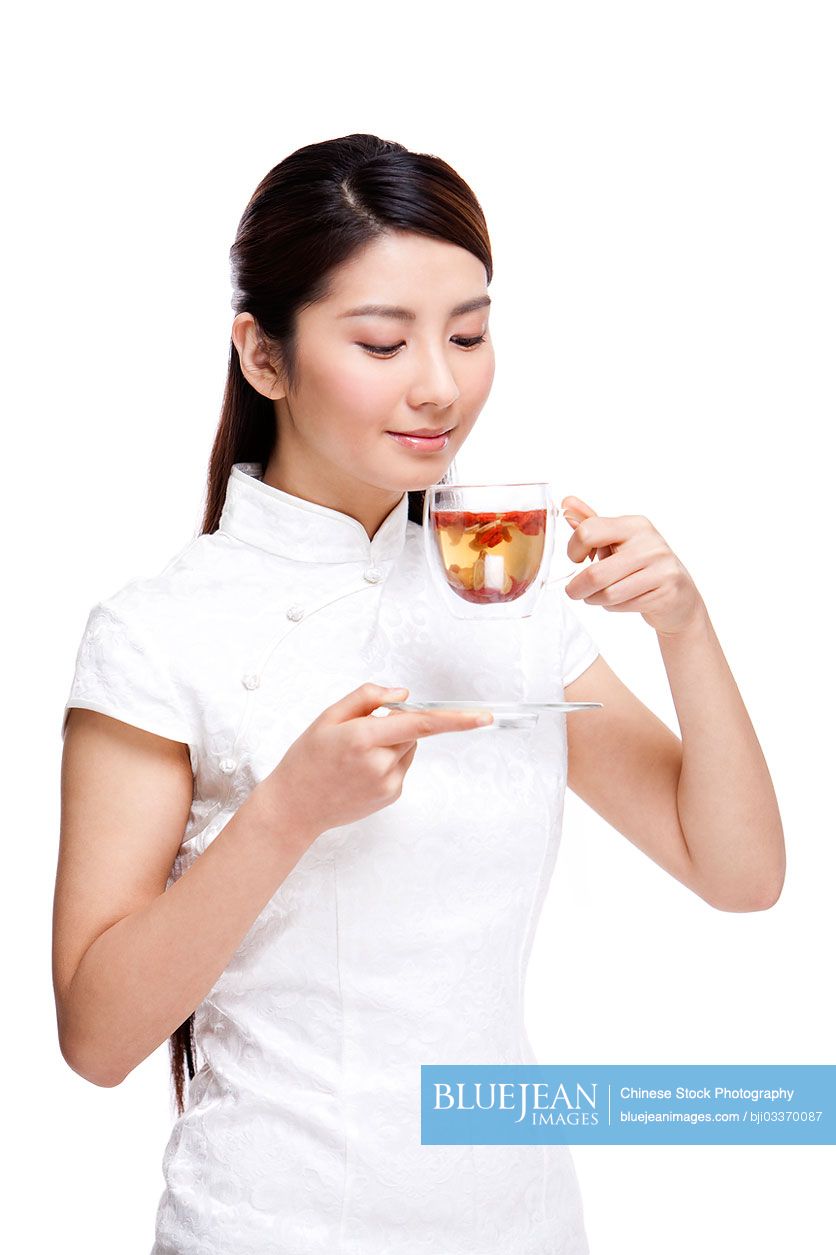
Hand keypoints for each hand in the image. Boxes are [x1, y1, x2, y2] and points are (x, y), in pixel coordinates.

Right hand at [259, 683, 491, 841]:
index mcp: (362, 738)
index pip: (419, 723)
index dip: (456, 720)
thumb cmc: (308, 759)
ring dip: (392, 744)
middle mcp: (379, 763)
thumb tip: (403, 694)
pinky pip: (402, 766)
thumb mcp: (327, 717)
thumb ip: (366, 697)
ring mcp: (388, 784)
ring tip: (357, 756)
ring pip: (408, 748)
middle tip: (359, 734)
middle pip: (412, 731)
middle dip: (395, 724)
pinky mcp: (391, 796)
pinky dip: (388, 761)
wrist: (295, 807)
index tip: (483, 717)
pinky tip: (360, 771)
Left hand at [560, 495, 704, 635]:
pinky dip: (613, 607)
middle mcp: (649, 542)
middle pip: (595, 573)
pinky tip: (621, 601)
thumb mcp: (619, 541)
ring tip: (597, 596)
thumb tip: (567, 502)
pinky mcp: (666, 590)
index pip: (588, 532)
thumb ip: (592, 523)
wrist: (680, 596)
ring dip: (594, 599)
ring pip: (607, 593)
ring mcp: (660, 566)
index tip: (576, 559)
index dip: (573, 550)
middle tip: (574, 591)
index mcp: (634, 525)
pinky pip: (623, 604)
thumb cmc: (643, 566)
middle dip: (577, 587)